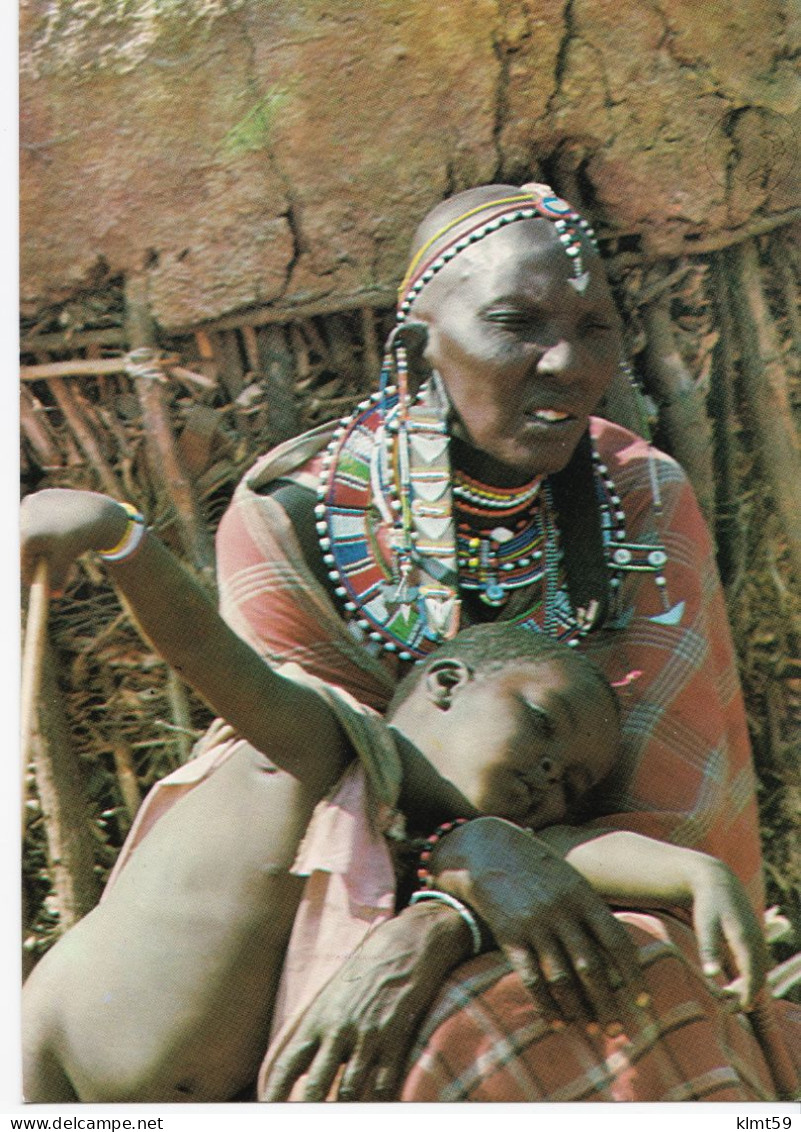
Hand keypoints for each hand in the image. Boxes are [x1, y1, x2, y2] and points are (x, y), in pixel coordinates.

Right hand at [21, 488, 128, 593]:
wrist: (98, 513)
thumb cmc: (80, 539)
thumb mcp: (65, 561)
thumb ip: (54, 578)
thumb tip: (52, 596)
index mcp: (27, 536)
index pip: (22, 562)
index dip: (30, 575)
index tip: (35, 583)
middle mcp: (25, 518)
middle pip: (23, 544)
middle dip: (33, 557)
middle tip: (43, 565)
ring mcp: (31, 503)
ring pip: (28, 529)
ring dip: (36, 540)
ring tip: (53, 545)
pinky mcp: (40, 496)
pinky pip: (35, 515)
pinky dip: (42, 524)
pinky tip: (55, 528)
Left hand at [260, 901, 474, 1101]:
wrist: (405, 944)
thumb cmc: (365, 969)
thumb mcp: (332, 995)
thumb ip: (316, 1030)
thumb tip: (300, 1066)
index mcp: (317, 1018)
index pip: (287, 1066)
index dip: (275, 1094)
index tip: (267, 1110)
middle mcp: (337, 1029)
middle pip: (314, 1086)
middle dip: (307, 1109)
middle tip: (303, 1121)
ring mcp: (366, 1035)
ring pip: (348, 1090)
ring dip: (343, 1108)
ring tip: (340, 1117)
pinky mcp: (394, 1037)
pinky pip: (383, 1082)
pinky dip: (377, 1100)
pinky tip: (374, 1107)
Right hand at [432, 817, 647, 1026]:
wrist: (487, 848)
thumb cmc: (535, 864)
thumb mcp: (570, 877)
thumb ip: (590, 908)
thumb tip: (617, 947)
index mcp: (583, 896)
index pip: (618, 942)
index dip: (634, 976)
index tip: (643, 1003)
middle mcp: (563, 911)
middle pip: (593, 968)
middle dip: (608, 1004)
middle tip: (617, 1032)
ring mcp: (536, 924)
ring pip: (563, 978)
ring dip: (578, 1009)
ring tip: (588, 1030)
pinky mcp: (510, 934)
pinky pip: (531, 977)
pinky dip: (545, 1004)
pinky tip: (555, 1022)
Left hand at [690, 856, 767, 1009]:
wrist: (717, 880)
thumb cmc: (708, 904)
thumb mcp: (704, 925)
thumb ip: (709, 950)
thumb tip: (711, 975)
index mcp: (745, 940)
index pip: (753, 976)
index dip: (748, 995)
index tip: (740, 1010)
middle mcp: (756, 940)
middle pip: (760, 976)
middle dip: (749, 995)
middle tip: (731, 1009)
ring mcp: (758, 937)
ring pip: (761, 969)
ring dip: (751, 986)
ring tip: (732, 999)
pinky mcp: (754, 935)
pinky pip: (758, 961)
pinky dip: (752, 975)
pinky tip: (738, 982)